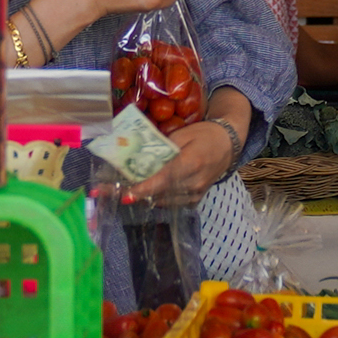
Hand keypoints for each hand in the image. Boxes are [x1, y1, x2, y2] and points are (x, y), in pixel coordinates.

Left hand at [113, 115, 247, 209]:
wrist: (229, 145)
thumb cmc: (205, 135)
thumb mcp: (183, 133)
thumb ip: (162, 146)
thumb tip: (138, 154)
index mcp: (190, 163)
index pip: (162, 181)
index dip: (143, 189)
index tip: (125, 195)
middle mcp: (193, 184)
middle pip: (158, 194)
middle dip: (133, 193)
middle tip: (108, 191)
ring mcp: (195, 194)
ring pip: (162, 201)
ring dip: (143, 197)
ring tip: (119, 190)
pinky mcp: (195, 200)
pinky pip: (170, 203)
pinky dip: (157, 198)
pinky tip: (145, 190)